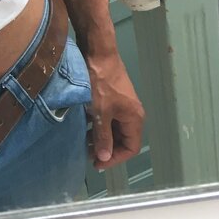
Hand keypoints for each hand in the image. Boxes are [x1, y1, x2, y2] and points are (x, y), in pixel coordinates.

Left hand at [85, 52, 144, 170]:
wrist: (98, 54)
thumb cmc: (101, 84)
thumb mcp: (101, 113)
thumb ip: (103, 137)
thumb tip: (104, 158)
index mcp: (134, 118)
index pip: (131, 148)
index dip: (115, 159)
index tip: (97, 163)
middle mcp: (132, 113)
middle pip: (123, 139)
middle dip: (107, 149)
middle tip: (88, 154)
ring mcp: (123, 105)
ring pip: (114, 129)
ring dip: (101, 137)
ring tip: (84, 143)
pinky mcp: (114, 98)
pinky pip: (109, 118)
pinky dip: (99, 126)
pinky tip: (84, 128)